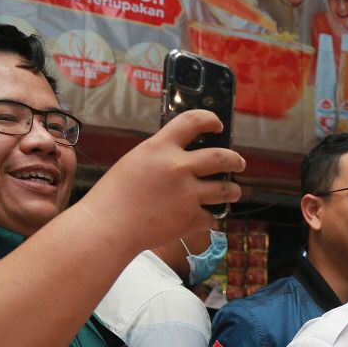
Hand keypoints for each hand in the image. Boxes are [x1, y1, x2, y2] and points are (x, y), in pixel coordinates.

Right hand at [78, 110, 244, 253]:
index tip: (217, 124)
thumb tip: (182, 159)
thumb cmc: (113, 197)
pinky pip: (210, 217)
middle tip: (239, 162)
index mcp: (160, 147)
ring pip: (226, 190)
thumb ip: (160, 158)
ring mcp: (188, 193)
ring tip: (233, 192)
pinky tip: (199, 219)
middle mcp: (178, 167)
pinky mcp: (191, 218)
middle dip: (235, 160)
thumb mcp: (135, 162)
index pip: (192, 121)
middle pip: (222, 157)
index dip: (209, 119)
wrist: (108, 227)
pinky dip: (206, 219)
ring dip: (233, 191)